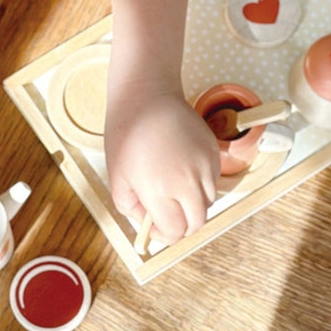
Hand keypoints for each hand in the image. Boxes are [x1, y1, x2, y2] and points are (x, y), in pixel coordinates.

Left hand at [105, 89, 219, 244]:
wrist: (147, 96)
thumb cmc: (127, 134)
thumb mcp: (117, 177)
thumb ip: (131, 208)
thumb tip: (146, 222)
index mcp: (160, 190)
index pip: (174, 231)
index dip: (163, 234)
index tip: (154, 227)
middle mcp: (188, 181)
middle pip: (197, 222)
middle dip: (182, 226)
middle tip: (167, 217)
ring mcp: (205, 166)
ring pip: (208, 202)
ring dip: (192, 204)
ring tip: (172, 187)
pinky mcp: (214, 152)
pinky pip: (213, 180)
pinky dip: (201, 184)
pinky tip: (182, 169)